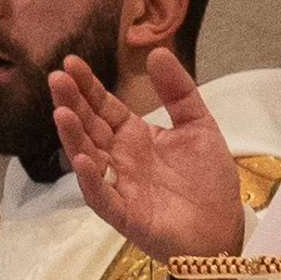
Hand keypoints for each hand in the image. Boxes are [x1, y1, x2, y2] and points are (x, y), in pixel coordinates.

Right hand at [44, 43, 254, 263]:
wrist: (224, 228)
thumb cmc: (208, 181)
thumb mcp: (198, 125)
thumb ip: (178, 91)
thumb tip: (157, 51)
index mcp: (134, 136)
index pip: (103, 107)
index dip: (87, 86)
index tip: (71, 62)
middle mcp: (120, 159)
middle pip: (90, 128)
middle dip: (72, 103)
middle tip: (56, 78)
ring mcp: (119, 187)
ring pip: (89, 159)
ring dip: (73, 137)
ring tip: (61, 113)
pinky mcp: (126, 215)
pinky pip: (103, 197)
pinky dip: (92, 179)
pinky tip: (82, 159)